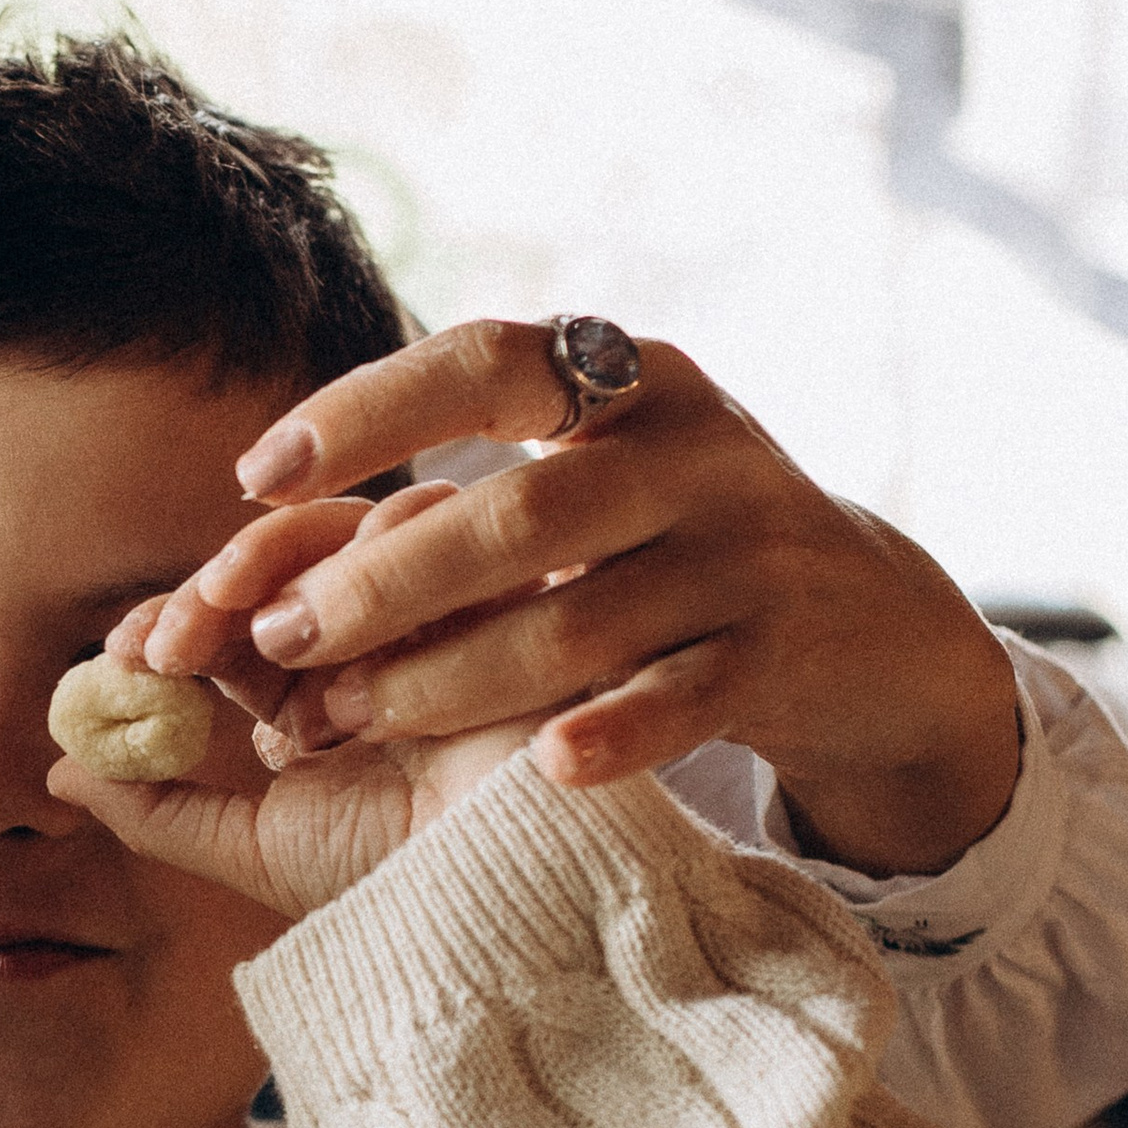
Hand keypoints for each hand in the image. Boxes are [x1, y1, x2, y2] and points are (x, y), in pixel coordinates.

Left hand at [48, 488, 534, 918]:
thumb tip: (58, 765)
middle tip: (172, 643)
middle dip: (216, 586)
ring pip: (358, 527)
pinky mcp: (510, 597)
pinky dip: (384, 581)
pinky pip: (444, 537)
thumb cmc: (385, 884)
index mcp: (311, 676)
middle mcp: (374, 632)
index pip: (233, 608)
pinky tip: (352, 674)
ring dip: (292, 579)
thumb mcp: (247, 847)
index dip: (174, 615)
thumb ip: (155, 805)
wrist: (496, 914)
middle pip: (287, 552)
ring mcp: (442, 608)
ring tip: (268, 666)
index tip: (127, 654)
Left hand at [166, 322, 1021, 877]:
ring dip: (450, 676)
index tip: (257, 475)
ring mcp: (745, 555)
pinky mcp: (780, 655)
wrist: (870, 619)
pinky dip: (614, 731)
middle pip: (518, 513)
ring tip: (345, 716)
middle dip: (385, 582)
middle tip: (281, 636)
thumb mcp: (605, 458)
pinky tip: (544, 765)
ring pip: (580, 621)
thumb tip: (271, 498)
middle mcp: (693, 451)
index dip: (365, 412)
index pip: (483, 362)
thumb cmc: (677, 533)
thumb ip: (478, 458)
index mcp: (631, 379)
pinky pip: (683, 697)